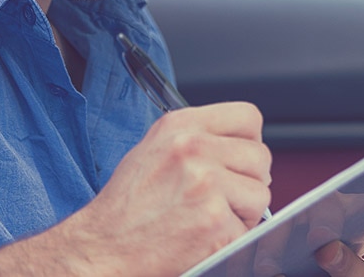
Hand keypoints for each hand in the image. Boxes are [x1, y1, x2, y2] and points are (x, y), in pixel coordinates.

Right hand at [65, 102, 272, 274]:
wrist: (103, 247)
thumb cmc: (128, 205)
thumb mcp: (156, 148)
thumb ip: (199, 139)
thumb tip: (244, 146)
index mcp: (180, 126)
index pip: (248, 117)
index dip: (249, 141)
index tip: (239, 159)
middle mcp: (194, 149)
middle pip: (260, 157)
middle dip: (247, 181)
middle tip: (220, 197)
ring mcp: (206, 185)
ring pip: (260, 194)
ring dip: (242, 212)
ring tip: (207, 218)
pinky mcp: (214, 223)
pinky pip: (247, 230)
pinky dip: (230, 240)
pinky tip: (201, 238)